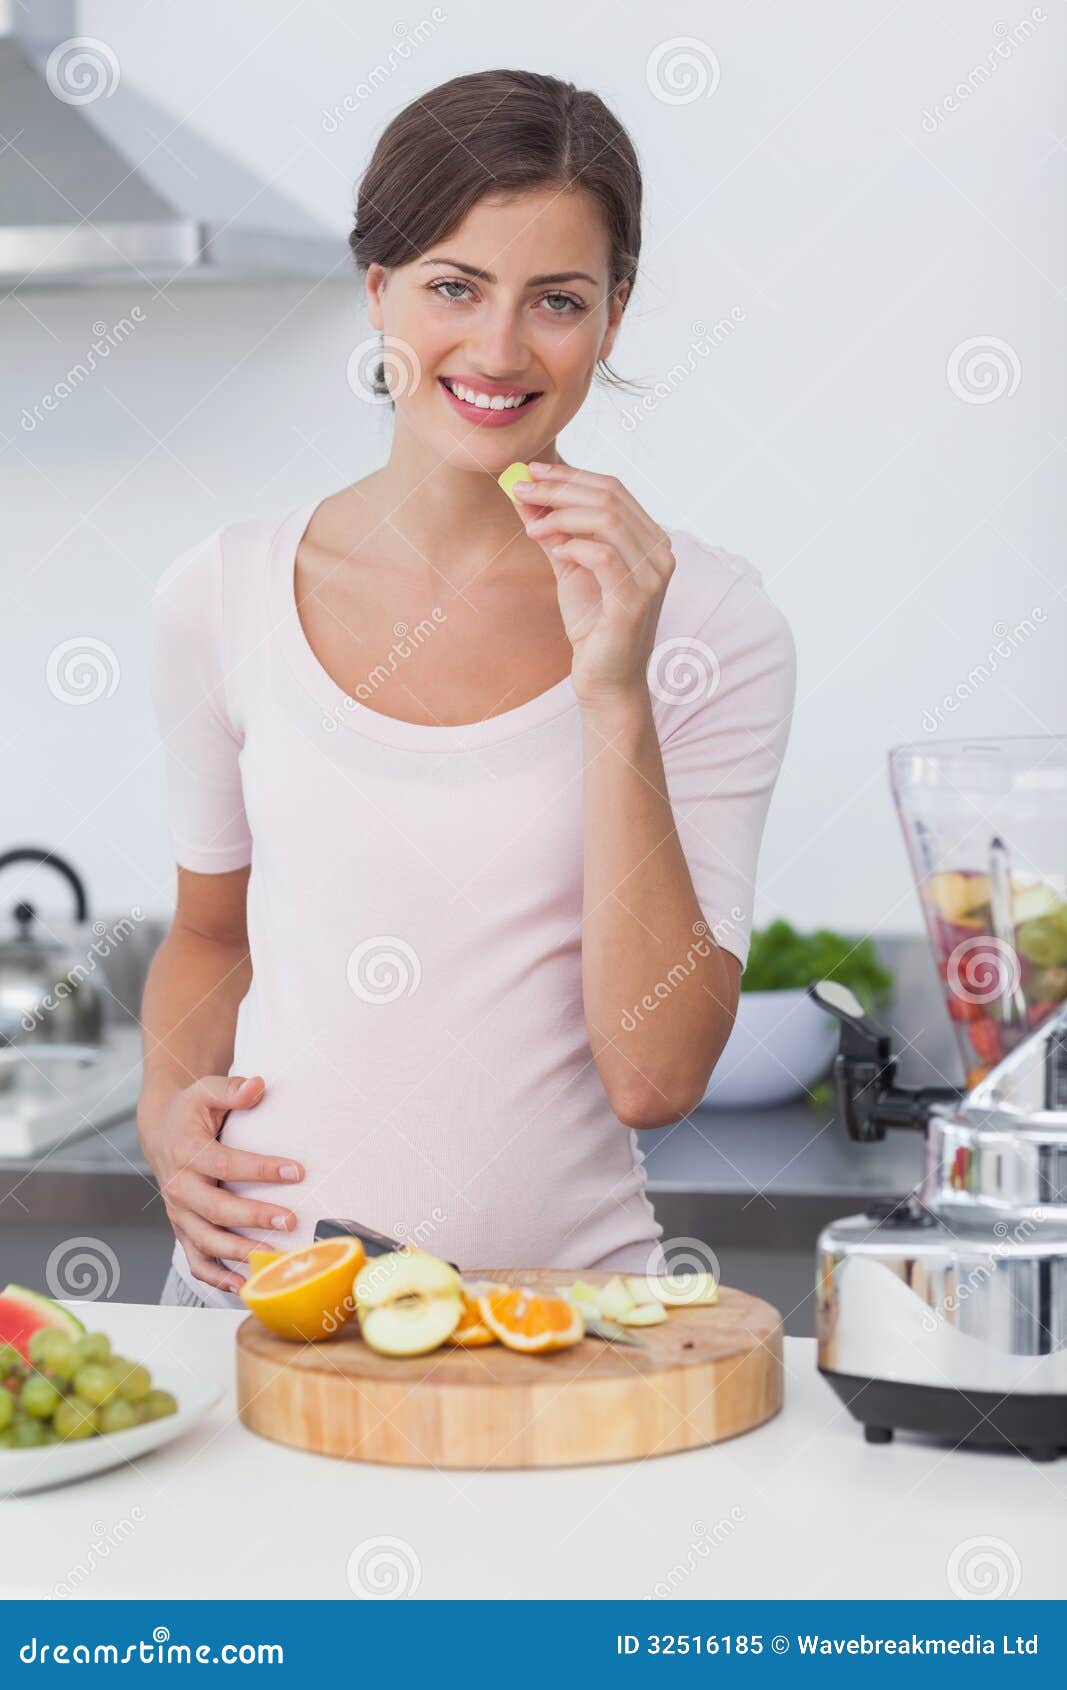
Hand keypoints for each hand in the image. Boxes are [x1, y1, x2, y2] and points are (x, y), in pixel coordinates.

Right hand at [150, 1075, 302, 1292]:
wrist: (162, 1131)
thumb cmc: (191, 1112)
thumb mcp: (207, 1090)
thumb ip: (232, 1089)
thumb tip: (257, 1086)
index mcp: (187, 1151)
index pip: (225, 1164)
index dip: (260, 1169)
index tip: (296, 1171)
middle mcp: (179, 1187)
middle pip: (215, 1210)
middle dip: (254, 1218)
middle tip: (291, 1220)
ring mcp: (180, 1213)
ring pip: (206, 1242)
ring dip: (240, 1253)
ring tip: (275, 1256)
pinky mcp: (183, 1230)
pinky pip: (196, 1261)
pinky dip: (217, 1278)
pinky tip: (245, 1285)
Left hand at [512, 462, 674, 708]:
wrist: (605, 679)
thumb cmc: (592, 623)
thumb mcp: (569, 567)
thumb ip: (553, 531)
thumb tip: (524, 494)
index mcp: (650, 539)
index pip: (612, 489)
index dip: (570, 476)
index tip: (530, 473)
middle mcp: (660, 553)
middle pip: (609, 497)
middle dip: (559, 489)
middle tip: (520, 488)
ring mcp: (653, 577)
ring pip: (607, 520)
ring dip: (561, 515)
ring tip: (531, 526)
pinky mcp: (636, 601)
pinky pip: (603, 556)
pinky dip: (573, 545)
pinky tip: (553, 549)